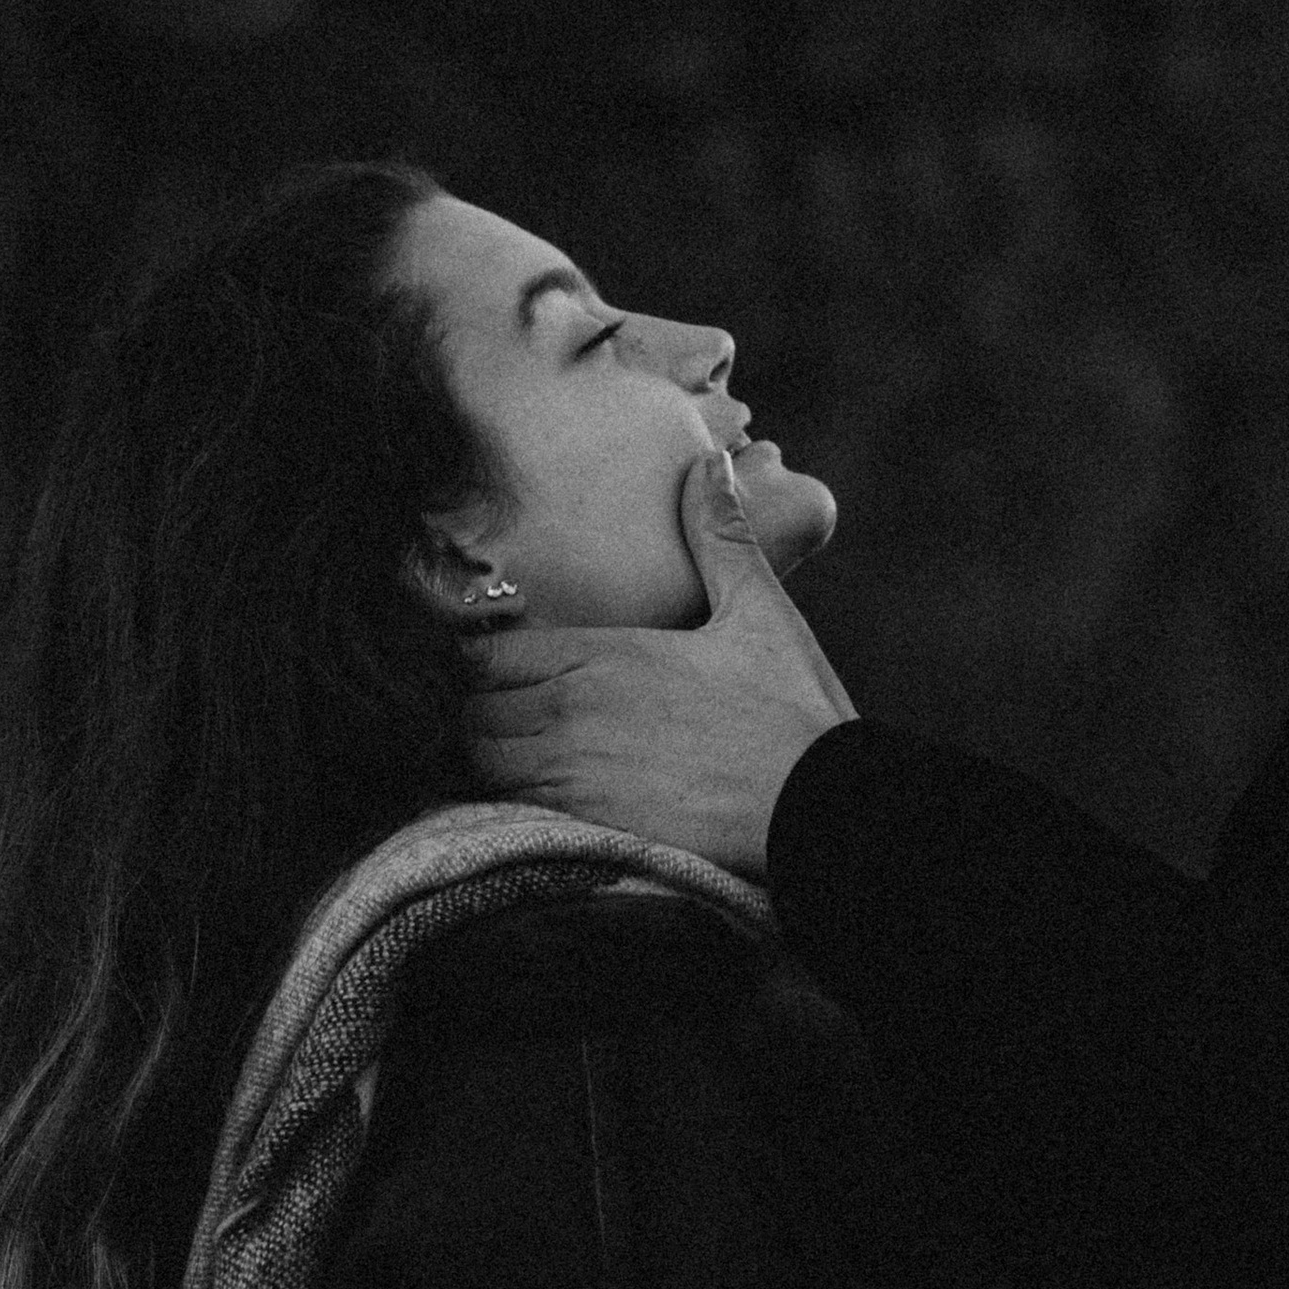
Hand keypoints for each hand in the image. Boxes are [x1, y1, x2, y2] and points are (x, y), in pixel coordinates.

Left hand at [459, 444, 855, 879]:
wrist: (820, 807)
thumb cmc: (791, 711)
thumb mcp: (759, 610)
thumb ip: (719, 536)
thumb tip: (708, 464)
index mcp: (603, 650)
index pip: (485, 651)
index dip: (472, 658)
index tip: (486, 662)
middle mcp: (572, 707)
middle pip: (468, 706)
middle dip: (471, 706)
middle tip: (488, 710)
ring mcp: (572, 770)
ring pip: (477, 758)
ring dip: (483, 753)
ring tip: (505, 752)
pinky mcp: (585, 824)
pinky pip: (507, 807)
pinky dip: (502, 799)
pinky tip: (527, 794)